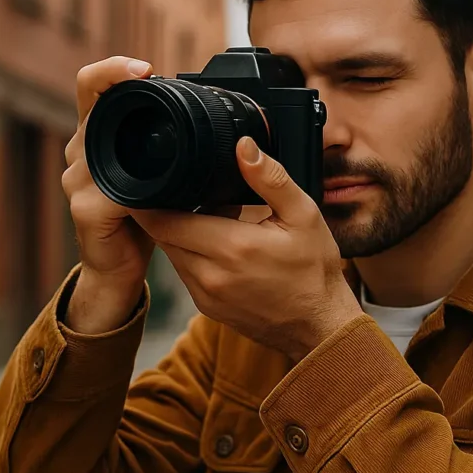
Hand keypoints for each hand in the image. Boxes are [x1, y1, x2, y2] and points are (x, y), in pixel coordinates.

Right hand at [63, 56, 154, 332]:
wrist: (118, 272)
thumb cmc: (141, 221)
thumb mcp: (162, 179)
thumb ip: (179, 155)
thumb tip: (234, 140)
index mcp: (99, 138)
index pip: (91, 86)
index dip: (111, 69)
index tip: (145, 68)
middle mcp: (81, 152)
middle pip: (89, 104)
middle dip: (114, 83)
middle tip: (148, 74)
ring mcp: (78, 181)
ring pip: (96, 143)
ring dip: (125, 131)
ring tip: (155, 121)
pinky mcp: (86, 211)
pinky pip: (108, 192)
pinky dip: (133, 188)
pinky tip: (152, 187)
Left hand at [130, 137, 362, 361]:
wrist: (320, 325)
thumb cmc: (315, 271)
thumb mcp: (303, 215)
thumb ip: (270, 179)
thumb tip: (244, 147)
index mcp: (232, 247)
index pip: (164, 220)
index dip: (151, 199)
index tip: (155, 181)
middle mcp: (211, 274)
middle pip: (162, 235)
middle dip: (166, 212)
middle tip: (186, 193)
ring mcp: (206, 295)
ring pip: (172, 254)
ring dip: (181, 234)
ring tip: (211, 219)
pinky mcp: (207, 308)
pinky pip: (185, 273)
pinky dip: (192, 255)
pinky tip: (219, 246)